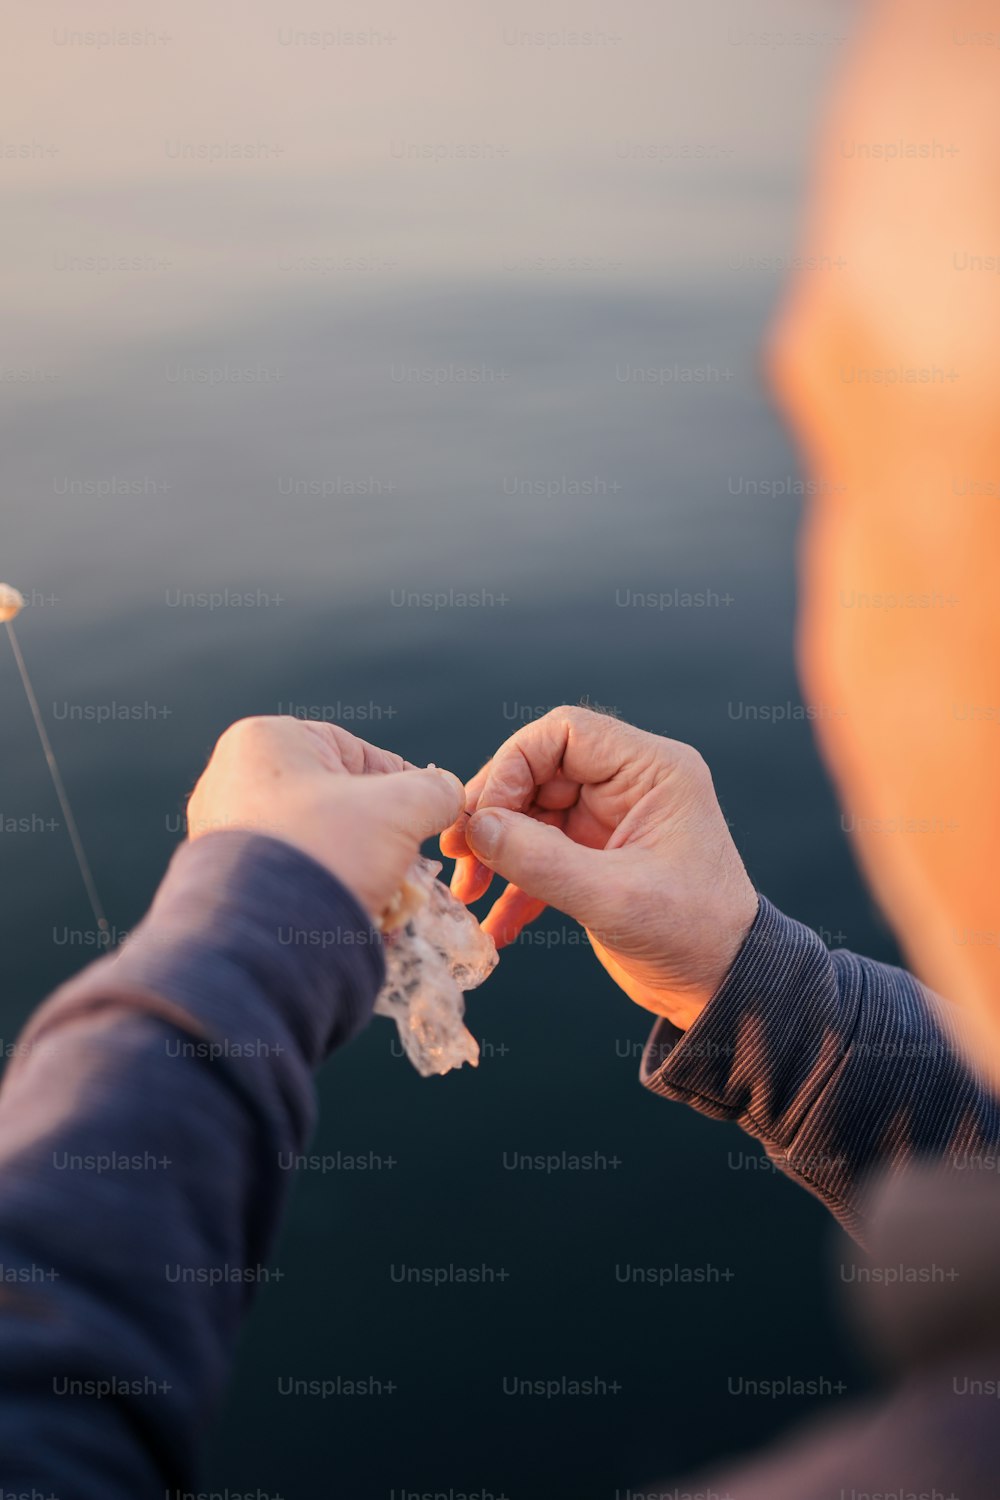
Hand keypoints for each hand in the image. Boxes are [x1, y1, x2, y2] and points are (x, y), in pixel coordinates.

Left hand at [187, 717, 463, 919]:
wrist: (261, 942)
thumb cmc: (325, 853)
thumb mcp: (397, 810)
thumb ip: (434, 790)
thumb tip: (449, 792)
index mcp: (266, 740)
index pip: (357, 752)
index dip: (402, 784)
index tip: (426, 817)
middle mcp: (232, 778)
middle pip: (336, 798)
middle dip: (378, 835)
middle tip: (405, 863)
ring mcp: (222, 830)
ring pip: (315, 838)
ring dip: (356, 865)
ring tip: (383, 896)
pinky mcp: (223, 877)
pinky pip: (289, 872)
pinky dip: (323, 887)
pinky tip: (351, 912)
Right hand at [440, 707, 757, 1029]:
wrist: (724, 989)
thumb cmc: (693, 937)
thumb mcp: (614, 899)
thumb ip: (540, 860)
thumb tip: (476, 828)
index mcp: (652, 771)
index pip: (565, 733)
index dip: (513, 765)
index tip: (484, 816)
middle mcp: (630, 785)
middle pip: (538, 771)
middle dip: (494, 814)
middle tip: (459, 857)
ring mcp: (610, 821)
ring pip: (530, 813)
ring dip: (496, 852)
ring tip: (467, 895)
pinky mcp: (596, 857)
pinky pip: (540, 851)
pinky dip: (514, 884)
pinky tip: (497, 924)